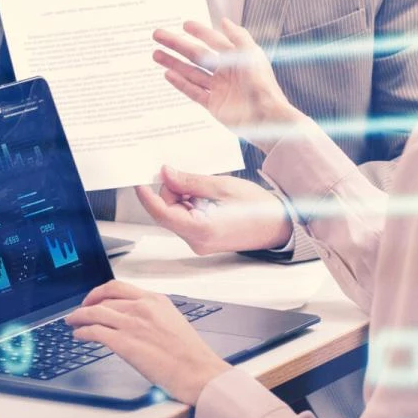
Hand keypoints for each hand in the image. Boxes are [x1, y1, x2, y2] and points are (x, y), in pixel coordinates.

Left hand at [64, 281, 231, 403]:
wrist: (198, 372)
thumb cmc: (191, 355)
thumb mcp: (173, 322)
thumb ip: (153, 316)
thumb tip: (135, 320)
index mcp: (156, 300)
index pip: (119, 287)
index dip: (100, 291)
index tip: (94, 298)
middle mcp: (142, 307)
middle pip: (104, 298)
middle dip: (87, 304)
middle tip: (79, 311)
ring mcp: (132, 323)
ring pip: (94, 312)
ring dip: (78, 316)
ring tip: (72, 322)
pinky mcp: (124, 342)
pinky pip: (94, 331)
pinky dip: (82, 332)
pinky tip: (79, 336)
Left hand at [136, 165, 291, 254]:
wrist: (279, 226)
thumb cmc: (258, 208)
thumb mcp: (223, 186)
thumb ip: (190, 182)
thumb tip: (165, 174)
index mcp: (201, 230)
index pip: (162, 213)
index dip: (147, 196)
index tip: (138, 181)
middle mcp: (197, 242)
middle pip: (168, 212)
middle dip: (173, 192)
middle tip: (189, 176)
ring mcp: (200, 243)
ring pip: (176, 215)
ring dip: (184, 198)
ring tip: (209, 190)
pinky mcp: (203, 240)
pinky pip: (187, 219)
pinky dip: (191, 205)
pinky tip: (209, 197)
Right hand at [153, 19, 302, 147]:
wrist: (267, 118)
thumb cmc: (264, 85)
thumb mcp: (253, 55)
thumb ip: (238, 37)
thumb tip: (224, 21)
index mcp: (237, 58)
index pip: (213, 40)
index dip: (199, 32)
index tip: (184, 25)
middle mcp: (226, 72)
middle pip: (196, 55)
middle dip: (177, 45)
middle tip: (158, 35)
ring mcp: (219, 89)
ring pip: (191, 72)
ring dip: (173, 63)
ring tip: (156, 54)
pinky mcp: (214, 105)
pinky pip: (194, 92)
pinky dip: (180, 83)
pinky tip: (168, 74)